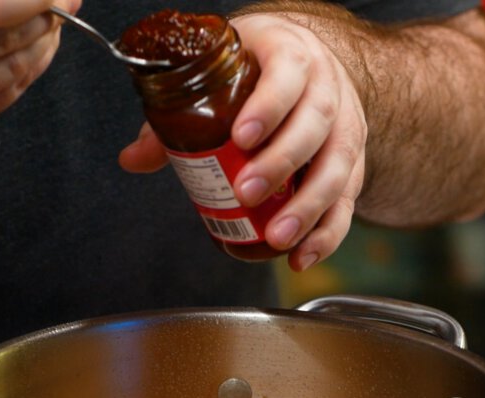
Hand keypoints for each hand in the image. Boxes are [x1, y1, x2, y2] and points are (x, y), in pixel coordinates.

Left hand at [119, 12, 366, 271]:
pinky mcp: (353, 161)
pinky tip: (302, 256)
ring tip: (277, 236)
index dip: (267, 106)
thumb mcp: (218, 78)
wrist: (306, 66)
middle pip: (315, 124)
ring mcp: (346, 124)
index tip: (239, 137)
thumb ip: (176, 119)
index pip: (287, 74)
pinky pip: (347, 200)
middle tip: (246, 192)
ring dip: (308, 206)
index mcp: (290, 54)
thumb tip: (132, 159)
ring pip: (338, 165)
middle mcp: (327, 87)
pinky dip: (327, 232)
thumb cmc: (257, 71)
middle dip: (281, 162)